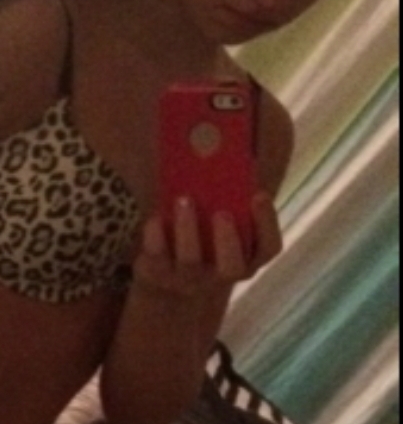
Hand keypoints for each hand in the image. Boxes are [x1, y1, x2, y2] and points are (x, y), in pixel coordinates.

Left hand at [134, 192, 282, 295]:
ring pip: (191, 262)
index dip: (267, 224)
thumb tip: (224, 143)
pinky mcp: (158, 276)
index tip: (259, 195)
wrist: (165, 276)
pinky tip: (156, 218)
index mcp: (246, 258)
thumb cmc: (202, 237)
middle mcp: (221, 275)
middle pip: (232, 266)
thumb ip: (228, 197)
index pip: (268, 248)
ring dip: (188, 230)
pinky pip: (157, 260)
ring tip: (184, 200)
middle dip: (228, 239)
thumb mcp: (218, 219)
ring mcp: (189, 279)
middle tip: (221, 213)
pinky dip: (156, 237)